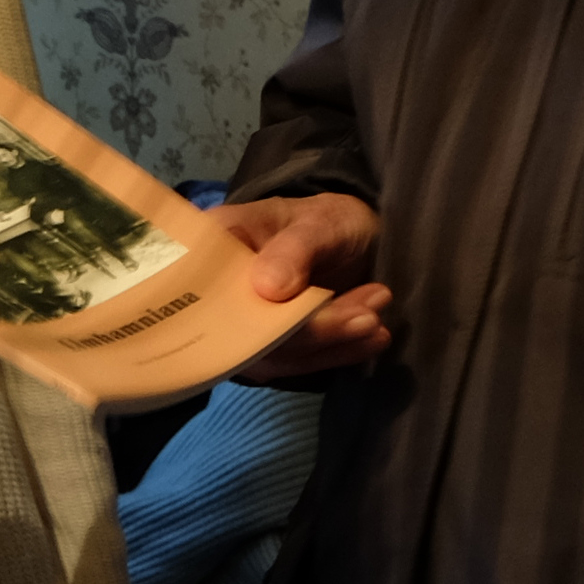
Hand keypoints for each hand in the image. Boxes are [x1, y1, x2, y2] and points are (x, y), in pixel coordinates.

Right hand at [214, 194, 394, 378]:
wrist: (350, 239)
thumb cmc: (328, 220)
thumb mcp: (319, 221)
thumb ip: (295, 249)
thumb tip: (267, 290)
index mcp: (212, 248)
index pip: (208, 289)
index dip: (239, 310)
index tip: (305, 308)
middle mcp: (217, 292)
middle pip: (244, 330)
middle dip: (310, 330)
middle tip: (368, 315)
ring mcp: (241, 325)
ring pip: (275, 354)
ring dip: (332, 342)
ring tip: (375, 316)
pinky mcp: (270, 349)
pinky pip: (298, 363)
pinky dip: (338, 353)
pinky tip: (373, 339)